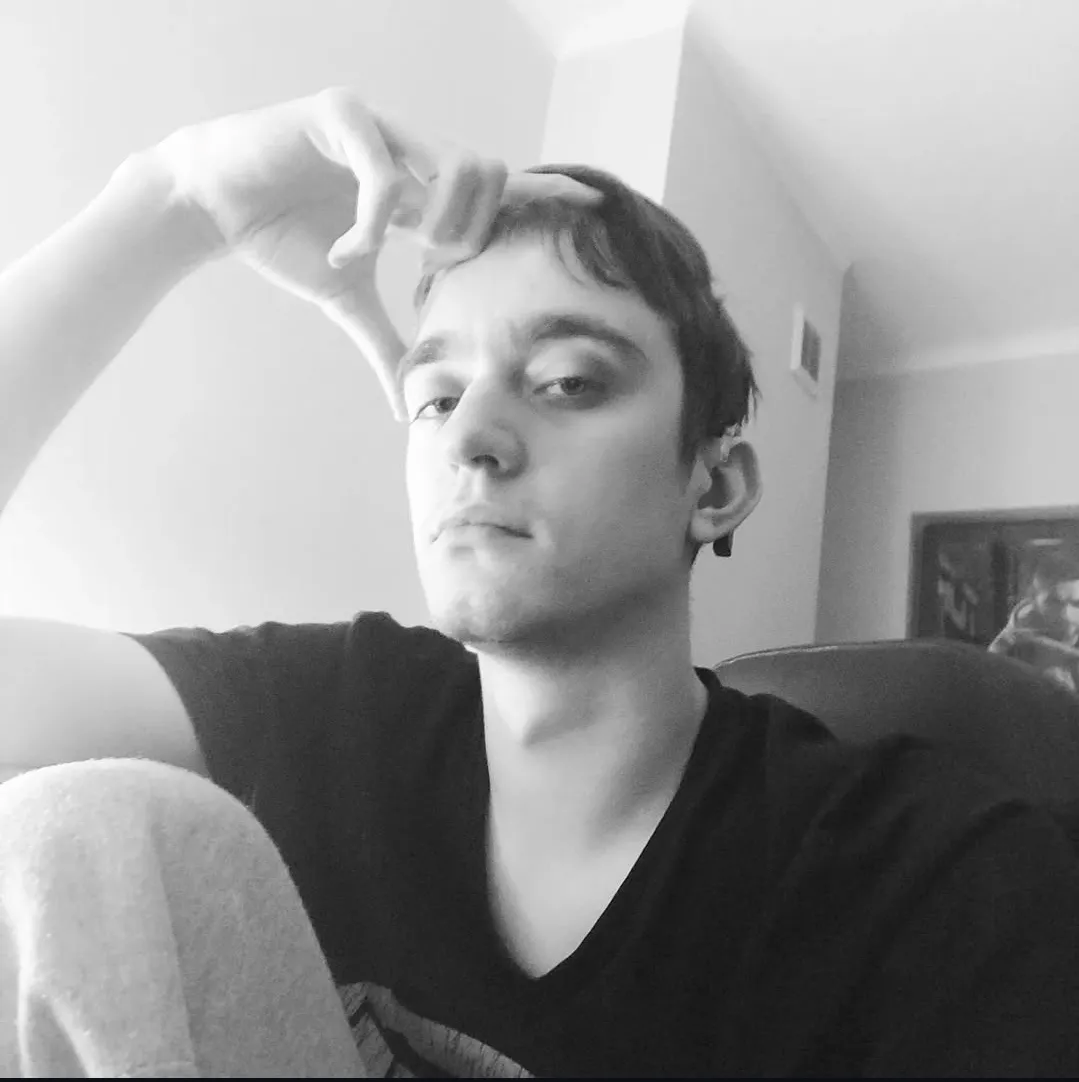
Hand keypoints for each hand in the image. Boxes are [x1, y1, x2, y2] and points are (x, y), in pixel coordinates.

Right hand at [151, 88, 600, 417]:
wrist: (214, 206)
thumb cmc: (284, 239)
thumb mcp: (348, 300)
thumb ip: (386, 341)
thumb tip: (402, 405)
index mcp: (420, 188)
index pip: (497, 184)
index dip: (544, 188)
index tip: (592, 200)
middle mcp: (410, 150)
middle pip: (490, 173)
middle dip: (474, 228)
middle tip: (432, 262)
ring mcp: (379, 127)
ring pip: (453, 162)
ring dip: (435, 222)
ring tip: (391, 251)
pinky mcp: (339, 115)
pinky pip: (386, 173)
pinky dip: (373, 224)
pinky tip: (347, 249)